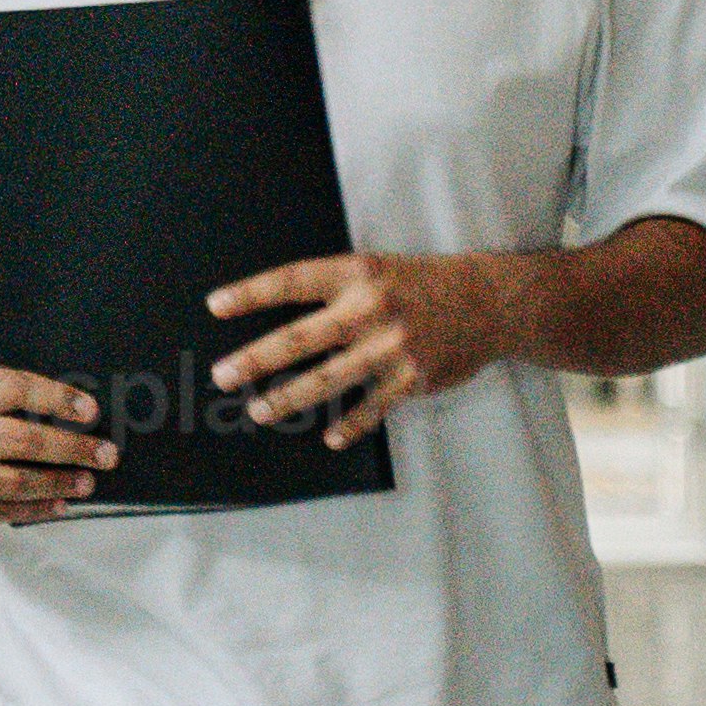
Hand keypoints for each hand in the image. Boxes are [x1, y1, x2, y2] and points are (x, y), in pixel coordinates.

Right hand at [0, 360, 116, 529]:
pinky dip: (34, 509)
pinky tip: (59, 504)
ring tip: (87, 482)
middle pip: (20, 441)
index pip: (13, 390)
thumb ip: (6, 393)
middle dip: (71, 449)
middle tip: (105, 454)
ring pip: (12, 483)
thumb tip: (73, 412)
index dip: (55, 399)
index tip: (90, 410)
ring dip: (58, 484)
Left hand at [207, 249, 498, 433]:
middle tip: (223, 375)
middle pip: (300, 337)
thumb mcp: (379, 269)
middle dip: (256, 359)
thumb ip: (337, 288)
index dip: (252, 293)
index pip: (293, 281)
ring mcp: (392, 345)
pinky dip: (351, 424)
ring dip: (289, 398)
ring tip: (259, 410)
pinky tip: (330, 436)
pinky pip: (373, 407)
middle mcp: (370, 308)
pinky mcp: (414, 377)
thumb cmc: (422, 284)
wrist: (489, 302)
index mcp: (357, 273)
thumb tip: (283, 317)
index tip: (215, 306)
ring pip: (328, 379)